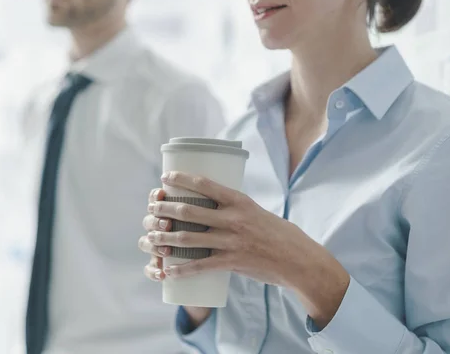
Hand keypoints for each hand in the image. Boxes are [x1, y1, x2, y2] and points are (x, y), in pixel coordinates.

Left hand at [142, 171, 349, 327]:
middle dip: (165, 209)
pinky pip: (200, 266)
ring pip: (189, 238)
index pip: (205, 185)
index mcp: (239, 201)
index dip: (181, 179)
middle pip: (190, 211)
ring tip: (151, 238)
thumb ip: (234, 209)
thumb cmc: (277, 233)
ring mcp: (231, 242)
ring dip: (165, 238)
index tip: (165, 178)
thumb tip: (211, 205)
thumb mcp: (256, 211)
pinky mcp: (232, 263)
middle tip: (152, 208)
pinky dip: (181, 269)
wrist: (298, 259)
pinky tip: (168, 270)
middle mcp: (233, 219)